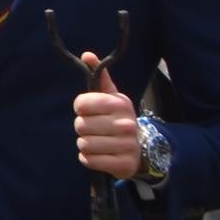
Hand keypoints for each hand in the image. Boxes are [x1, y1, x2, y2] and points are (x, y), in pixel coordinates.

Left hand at [70, 56, 141, 178]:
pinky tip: (100, 155)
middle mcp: (126, 124)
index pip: (81, 104)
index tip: (90, 111)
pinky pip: (89, 160)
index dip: (81, 109)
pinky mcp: (124, 165)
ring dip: (86, 145)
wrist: (139, 148)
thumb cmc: (116, 118)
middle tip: (96, 129)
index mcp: (120, 103)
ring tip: (99, 142)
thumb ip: (99, 76)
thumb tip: (87, 55)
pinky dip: (89, 159)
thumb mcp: (110, 96)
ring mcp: (127, 145)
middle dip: (83, 128)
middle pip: (80, 125)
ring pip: (84, 144)